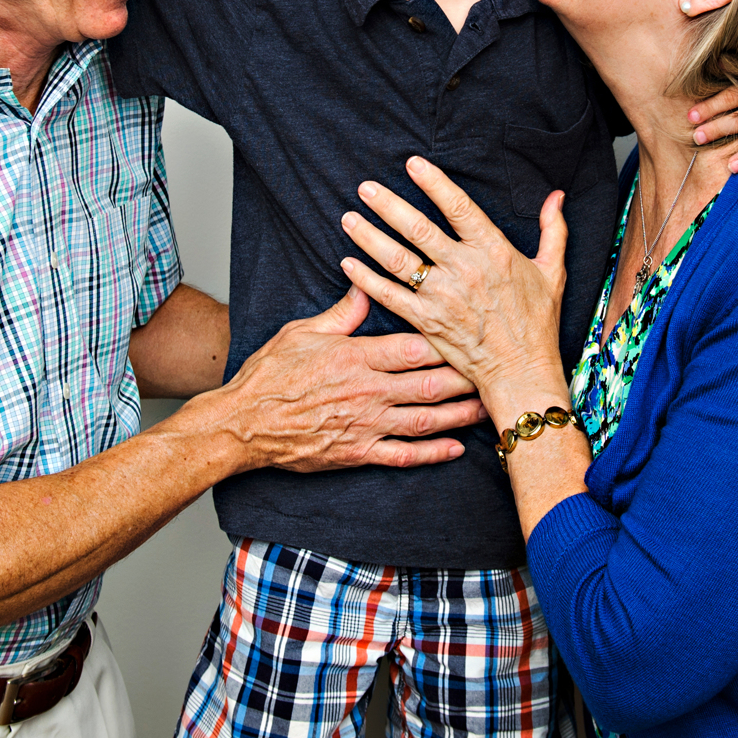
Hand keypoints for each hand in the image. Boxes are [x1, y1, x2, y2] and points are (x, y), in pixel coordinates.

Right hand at [215, 286, 485, 471]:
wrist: (242, 424)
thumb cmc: (269, 376)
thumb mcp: (303, 332)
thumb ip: (342, 313)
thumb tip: (366, 281)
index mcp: (355, 358)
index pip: (412, 347)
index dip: (447, 341)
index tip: (473, 332)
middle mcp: (367, 392)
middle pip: (428, 383)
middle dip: (465, 378)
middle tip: (495, 370)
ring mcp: (365, 425)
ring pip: (424, 420)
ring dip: (460, 415)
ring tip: (488, 408)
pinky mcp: (358, 453)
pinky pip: (403, 455)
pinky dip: (432, 453)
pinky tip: (456, 449)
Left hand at [337, 157, 569, 410]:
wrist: (522, 372)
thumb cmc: (537, 323)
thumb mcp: (553, 272)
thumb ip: (553, 230)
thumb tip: (556, 196)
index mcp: (493, 251)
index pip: (459, 207)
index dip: (434, 183)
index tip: (413, 164)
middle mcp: (464, 270)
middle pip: (418, 229)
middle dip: (388, 205)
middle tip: (365, 188)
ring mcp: (442, 297)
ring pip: (398, 260)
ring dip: (369, 237)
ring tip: (348, 218)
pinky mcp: (426, 322)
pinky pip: (388, 296)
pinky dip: (366, 279)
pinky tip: (348, 263)